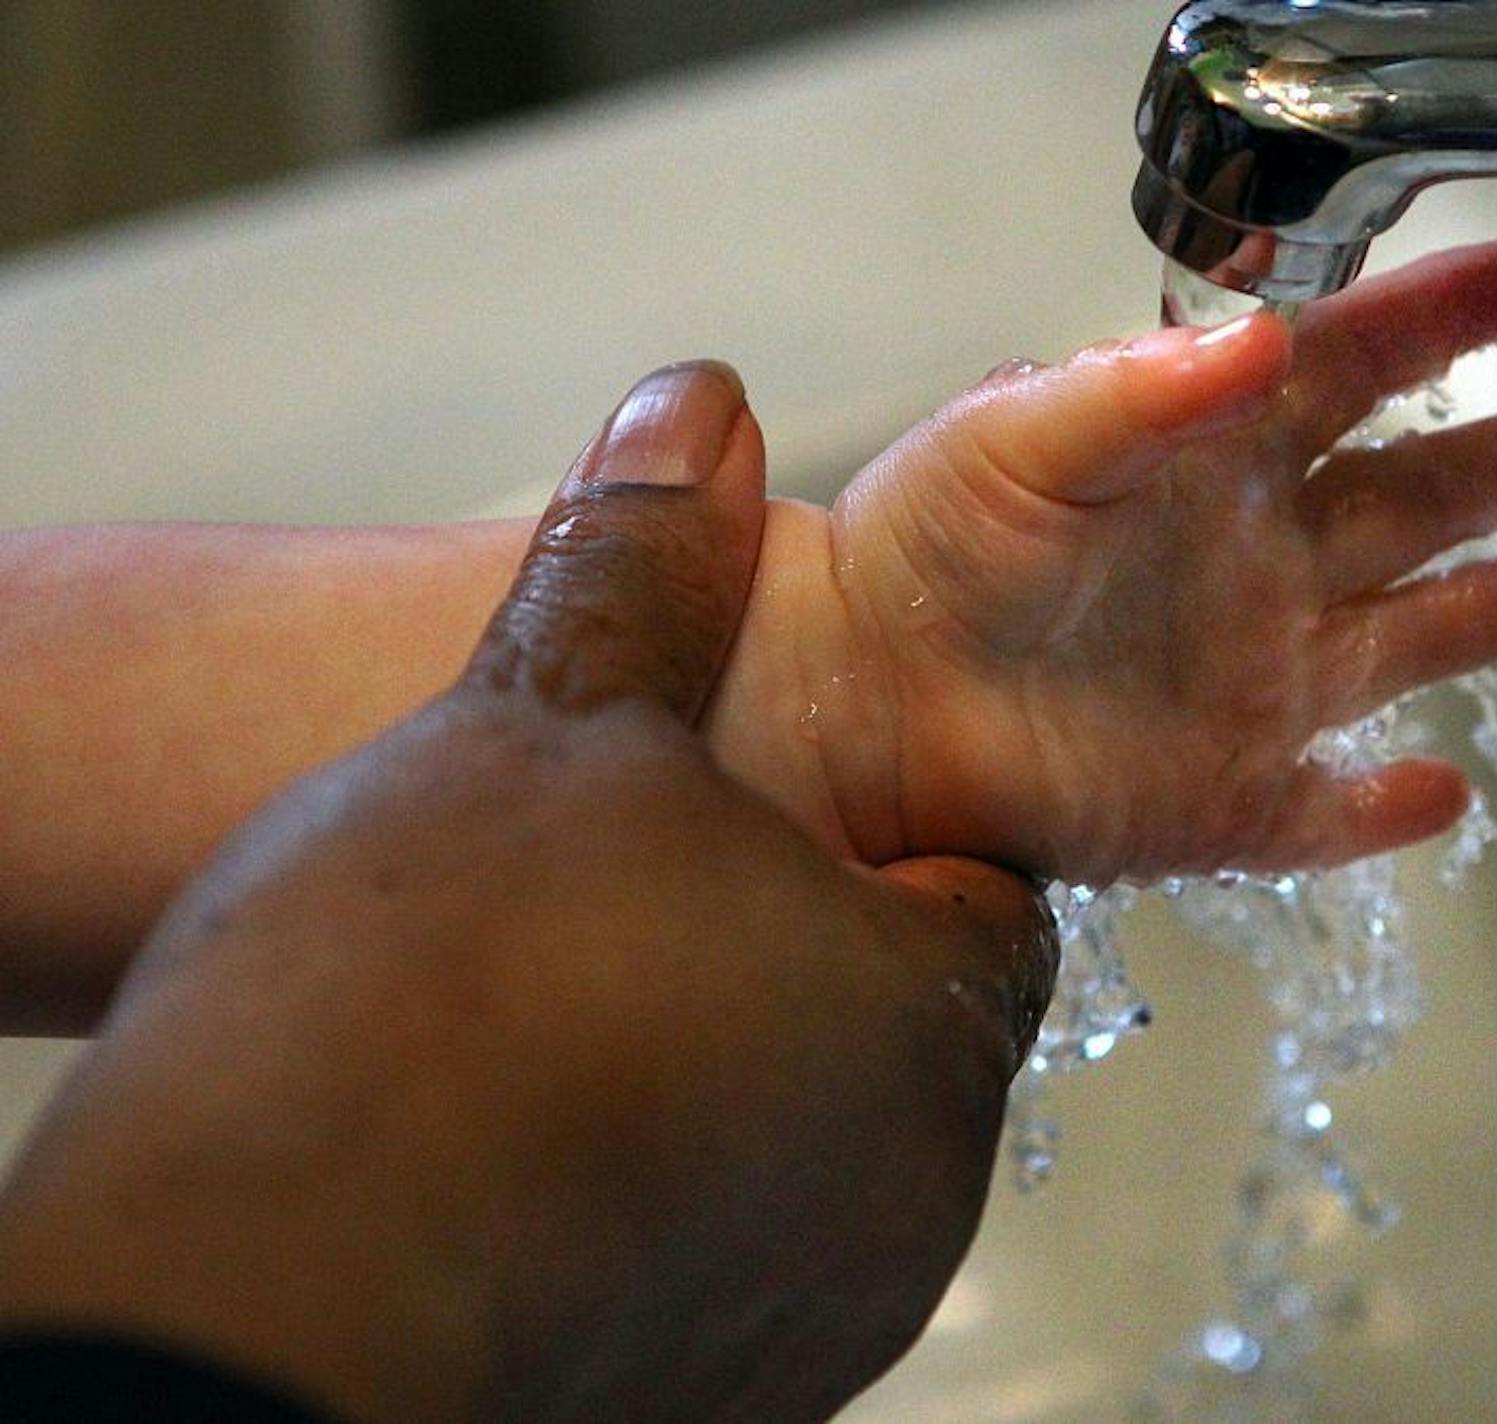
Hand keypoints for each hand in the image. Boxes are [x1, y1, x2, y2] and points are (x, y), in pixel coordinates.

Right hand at [0, 363, 1056, 1423]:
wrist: (258, 1287)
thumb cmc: (425, 1006)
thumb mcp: (543, 718)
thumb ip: (648, 570)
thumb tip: (703, 416)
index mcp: (922, 1010)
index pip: (980, 888)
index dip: (873, 823)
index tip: (755, 806)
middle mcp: (906, 1190)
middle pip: (889, 1021)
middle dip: (783, 948)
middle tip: (625, 899)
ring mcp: (812, 1311)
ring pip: (800, 1142)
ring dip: (708, 1071)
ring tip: (542, 1016)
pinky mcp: (709, 1395)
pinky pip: (716, 1250)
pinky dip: (647, 1188)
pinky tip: (510, 1138)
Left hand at [712, 242, 1496, 883]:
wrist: (852, 701)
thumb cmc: (921, 550)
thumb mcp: (1019, 439)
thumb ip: (1141, 392)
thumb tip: (1261, 337)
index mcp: (1212, 462)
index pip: (1353, 376)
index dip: (1438, 325)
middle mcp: (1254, 566)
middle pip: (1421, 504)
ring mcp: (1250, 686)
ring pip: (1410, 645)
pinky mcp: (1220, 800)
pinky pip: (1323, 811)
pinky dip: (1384, 812)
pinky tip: (1445, 792)